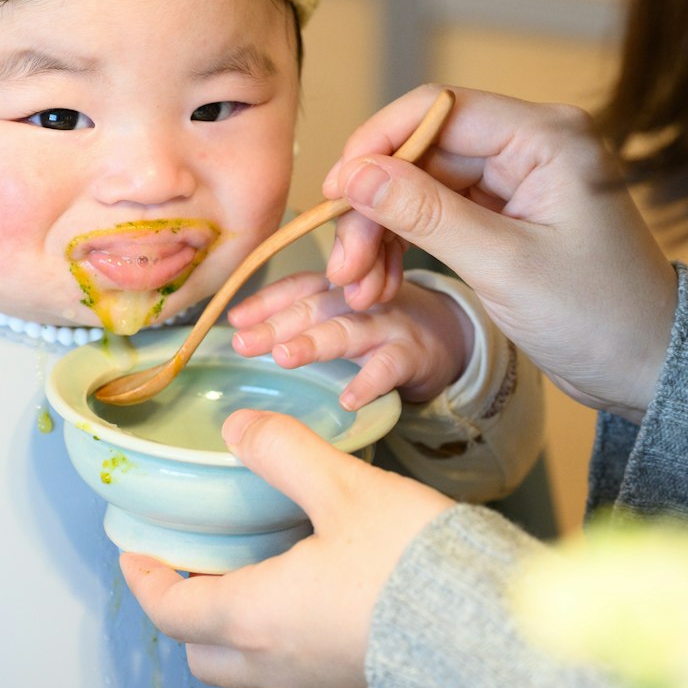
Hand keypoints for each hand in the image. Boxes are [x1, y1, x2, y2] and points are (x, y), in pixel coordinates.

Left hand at [121, 409, 453, 687]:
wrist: (492, 633)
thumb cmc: (415, 568)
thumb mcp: (346, 490)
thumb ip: (285, 454)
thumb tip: (240, 429)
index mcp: (257, 615)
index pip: (171, 609)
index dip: (145, 579)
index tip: (136, 555)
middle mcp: (279, 663)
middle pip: (204, 653)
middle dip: (188, 613)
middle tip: (194, 572)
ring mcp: (320, 686)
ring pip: (254, 670)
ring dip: (240, 634)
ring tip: (261, 584)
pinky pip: (306, 677)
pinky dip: (293, 647)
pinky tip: (324, 611)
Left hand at [228, 271, 473, 409]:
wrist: (453, 334)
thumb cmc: (382, 326)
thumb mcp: (343, 314)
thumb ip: (301, 320)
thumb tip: (241, 333)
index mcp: (338, 288)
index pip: (298, 288)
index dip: (266, 302)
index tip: (234, 321)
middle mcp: (360, 299)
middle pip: (315, 307)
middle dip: (277, 325)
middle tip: (243, 343)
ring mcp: (388, 324)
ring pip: (348, 331)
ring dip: (315, 343)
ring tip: (284, 358)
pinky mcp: (413, 353)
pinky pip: (390, 366)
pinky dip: (369, 382)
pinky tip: (348, 399)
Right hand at [322, 85, 677, 419]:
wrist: (648, 367)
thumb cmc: (600, 316)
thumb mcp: (504, 265)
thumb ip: (426, 214)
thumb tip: (356, 173)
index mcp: (547, 137)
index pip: (438, 109)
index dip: (377, 144)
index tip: (335, 193)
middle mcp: (532, 145)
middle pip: (422, 153)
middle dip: (374, 208)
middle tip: (343, 267)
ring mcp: (519, 180)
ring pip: (422, 187)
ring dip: (382, 233)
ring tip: (358, 289)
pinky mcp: (508, 215)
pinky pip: (438, 216)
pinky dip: (405, 247)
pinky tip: (381, 285)